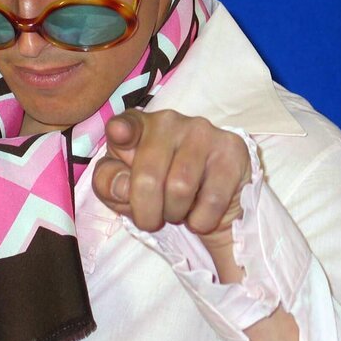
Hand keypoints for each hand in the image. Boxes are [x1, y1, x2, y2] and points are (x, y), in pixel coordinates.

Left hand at [92, 109, 251, 251]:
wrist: (205, 203)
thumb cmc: (154, 190)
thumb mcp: (121, 190)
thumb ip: (109, 184)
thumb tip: (122, 186)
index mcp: (135, 126)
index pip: (123, 126)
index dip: (121, 131)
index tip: (119, 134)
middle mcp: (167, 120)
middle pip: (148, 177)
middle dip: (146, 212)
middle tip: (151, 219)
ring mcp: (201, 131)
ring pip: (180, 188)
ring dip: (175, 214)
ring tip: (177, 210)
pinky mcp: (231, 149)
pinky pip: (212, 199)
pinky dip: (202, 220)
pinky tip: (201, 211)